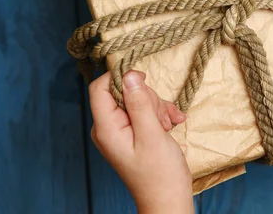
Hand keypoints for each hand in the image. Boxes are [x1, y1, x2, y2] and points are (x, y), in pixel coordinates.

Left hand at [89, 71, 193, 213]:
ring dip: (157, 107)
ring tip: (169, 124)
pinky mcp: (133, 132)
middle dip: (147, 97)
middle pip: (122, 92)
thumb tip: (129, 74)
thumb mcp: (152, 134)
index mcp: (106, 128)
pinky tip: (172, 124)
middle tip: (162, 115)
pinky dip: (159, 114)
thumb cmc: (159, 173)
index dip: (120, 77)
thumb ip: (139, 103)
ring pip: (137, 99)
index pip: (100, 88)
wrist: (168, 198)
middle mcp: (108, 127)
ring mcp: (120, 130)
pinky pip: (144, 111)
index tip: (144, 79)